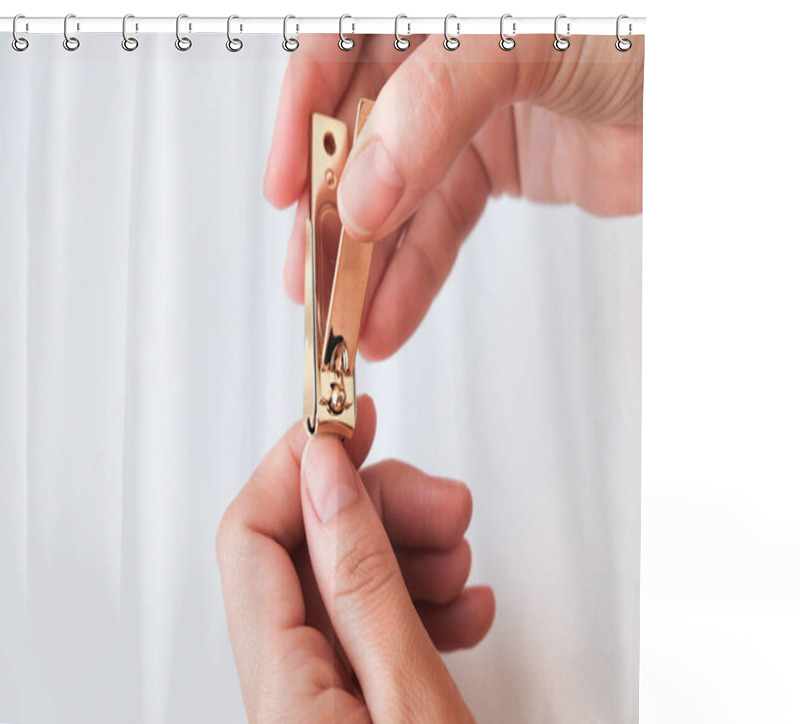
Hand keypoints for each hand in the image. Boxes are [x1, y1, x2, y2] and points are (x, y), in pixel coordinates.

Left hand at [216, 395, 494, 723]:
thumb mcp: (413, 696)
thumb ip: (364, 583)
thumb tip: (327, 479)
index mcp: (281, 688)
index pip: (250, 536)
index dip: (297, 464)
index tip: (350, 422)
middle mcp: (285, 689)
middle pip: (308, 550)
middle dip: (381, 510)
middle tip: (443, 507)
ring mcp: (319, 695)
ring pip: (348, 579)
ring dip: (411, 556)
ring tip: (460, 571)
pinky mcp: (353, 702)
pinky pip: (372, 623)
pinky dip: (421, 603)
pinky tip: (461, 610)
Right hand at [265, 34, 642, 359]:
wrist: (713, 98)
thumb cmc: (645, 38)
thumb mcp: (529, 42)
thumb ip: (436, 107)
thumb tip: (364, 188)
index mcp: (436, 12)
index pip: (341, 51)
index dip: (302, 120)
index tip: (284, 189)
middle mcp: (440, 59)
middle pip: (360, 140)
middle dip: (330, 216)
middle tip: (310, 277)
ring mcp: (464, 118)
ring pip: (397, 200)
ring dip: (367, 267)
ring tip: (342, 319)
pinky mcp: (494, 171)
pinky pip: (441, 229)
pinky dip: (413, 278)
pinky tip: (388, 317)